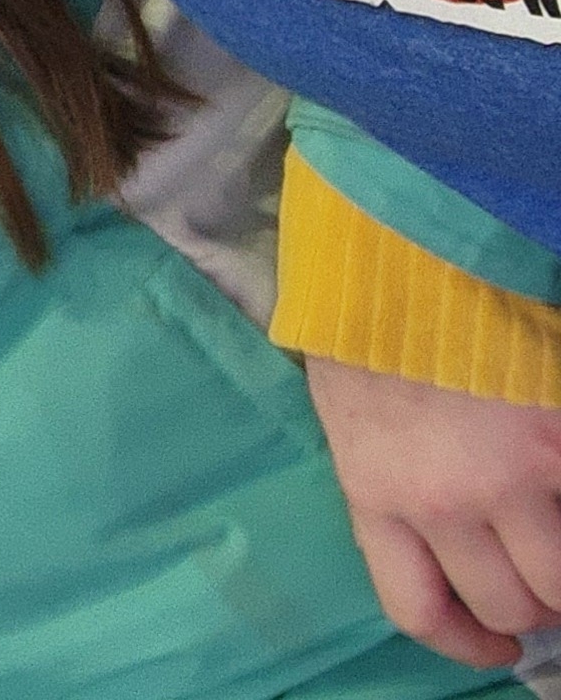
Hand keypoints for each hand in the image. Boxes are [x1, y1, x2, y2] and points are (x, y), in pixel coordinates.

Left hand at [306, 354, 560, 666]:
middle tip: (540, 580)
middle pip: (507, 604)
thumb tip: (448, 550)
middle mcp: (443, 499)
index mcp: (376, 494)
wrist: (401, 249)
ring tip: (555, 537)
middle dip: (529, 604)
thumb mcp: (356, 423)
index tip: (493, 649)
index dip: (464, 643)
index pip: (418, 609)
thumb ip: (395, 488)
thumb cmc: (372, 329)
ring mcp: (512, 475)